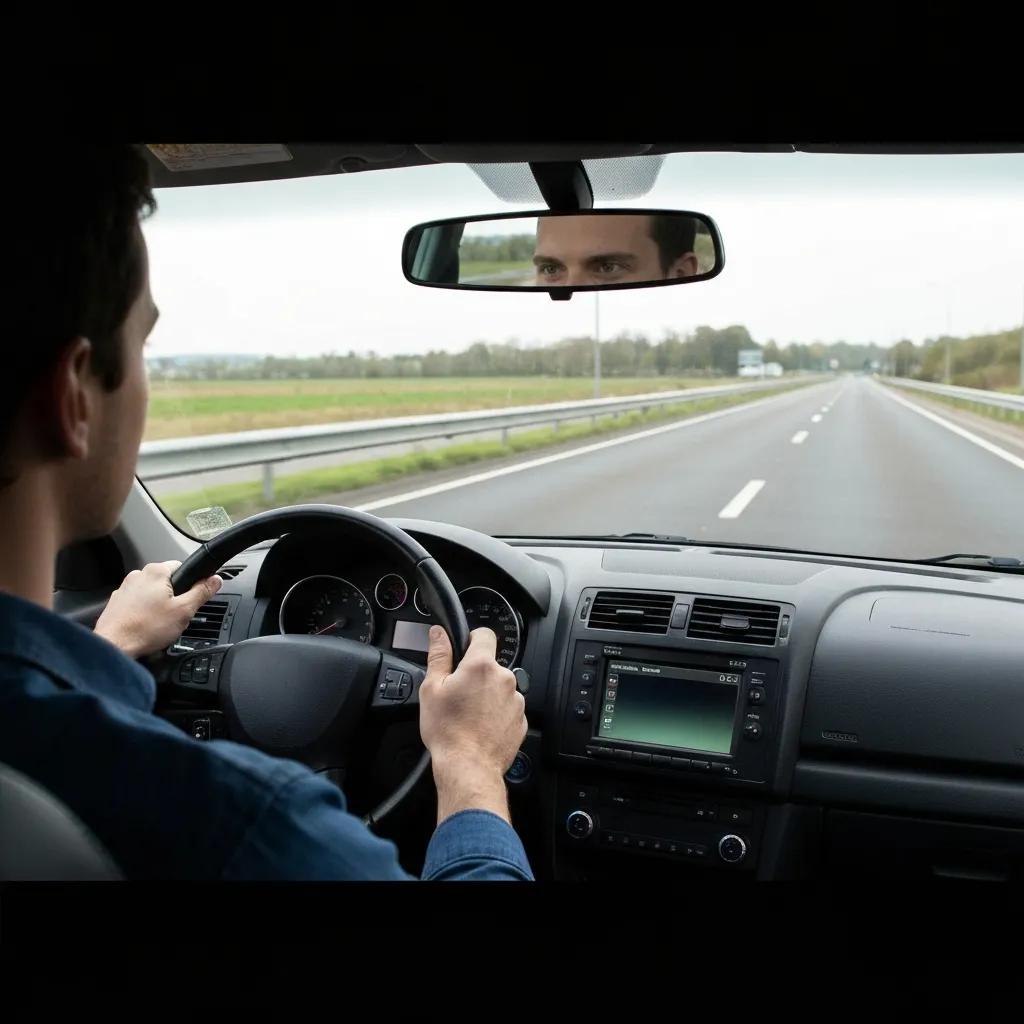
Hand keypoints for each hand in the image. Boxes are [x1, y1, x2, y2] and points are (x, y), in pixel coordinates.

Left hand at [94, 561, 222, 658]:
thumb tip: (215, 580)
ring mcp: (124, 588)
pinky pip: (137, 603)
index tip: (191, 598)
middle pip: (166, 581)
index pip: (182, 567)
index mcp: (156, 572)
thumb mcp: (184, 611)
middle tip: (176, 615)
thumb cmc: (146, 629)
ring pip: (151, 592)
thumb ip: (202, 592)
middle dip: (174, 596)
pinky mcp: (116, 602)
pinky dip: (143, 612)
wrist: (114, 646)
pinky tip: (146, 626)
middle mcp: (138, 575)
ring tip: (159, 623)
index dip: (191, 583)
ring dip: (158, 604)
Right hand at [418, 625, 526, 825]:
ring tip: (469, 714)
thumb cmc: (448, 731)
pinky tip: (480, 726)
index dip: (472, 639)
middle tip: (458, 693)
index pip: (485, 634)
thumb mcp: (432, 688)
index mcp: (481, 666)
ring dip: (487, 695)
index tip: (465, 649)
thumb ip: (438, 655)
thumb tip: (439, 634)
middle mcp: (504, 679)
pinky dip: (496, 713)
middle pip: (491, 665)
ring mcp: (516, 700)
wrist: (468, 767)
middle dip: (476, 674)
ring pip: (500, 688)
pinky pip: (508, 708)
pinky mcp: (521, 720)